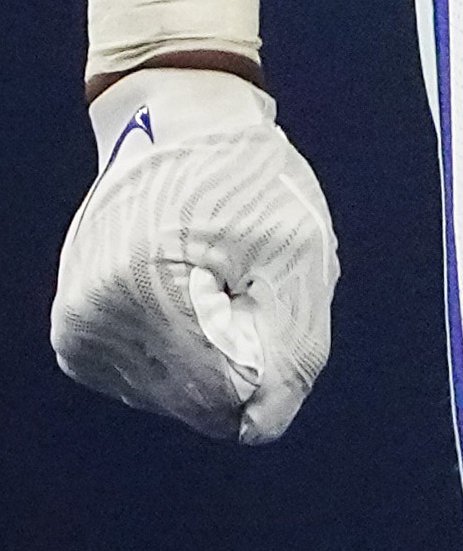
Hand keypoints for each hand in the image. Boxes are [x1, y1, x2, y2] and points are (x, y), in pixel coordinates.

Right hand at [50, 65, 339, 445]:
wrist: (173, 125)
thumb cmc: (244, 177)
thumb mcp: (297, 250)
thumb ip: (291, 349)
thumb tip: (261, 425)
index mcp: (140, 288)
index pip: (224, 392)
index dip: (267, 355)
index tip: (262, 287)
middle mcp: (92, 321)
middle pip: (198, 402)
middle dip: (239, 355)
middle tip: (238, 278)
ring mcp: (77, 334)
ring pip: (177, 399)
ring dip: (212, 353)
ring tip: (208, 277)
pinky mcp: (76, 342)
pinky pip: (154, 382)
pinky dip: (185, 351)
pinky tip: (184, 291)